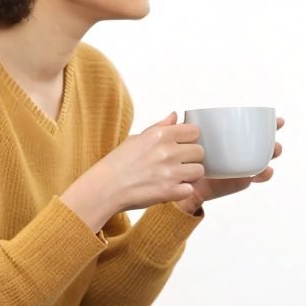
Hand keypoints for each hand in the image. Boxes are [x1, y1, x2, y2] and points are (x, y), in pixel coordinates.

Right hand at [64, 113, 205, 228]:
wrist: (104, 188)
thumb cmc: (119, 163)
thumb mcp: (137, 138)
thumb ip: (160, 127)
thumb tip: (175, 114)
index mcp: (160, 135)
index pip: (194, 131)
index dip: (190, 139)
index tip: (182, 146)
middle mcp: (167, 151)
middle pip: (200, 151)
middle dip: (192, 158)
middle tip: (178, 164)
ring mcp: (170, 172)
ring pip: (199, 171)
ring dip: (189, 176)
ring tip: (174, 178)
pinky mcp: (169, 191)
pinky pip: (189, 189)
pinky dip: (181, 191)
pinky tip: (169, 189)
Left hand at [182, 117, 285, 213]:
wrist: (180, 185)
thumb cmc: (182, 160)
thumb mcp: (181, 142)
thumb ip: (178, 128)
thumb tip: (175, 113)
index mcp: (227, 138)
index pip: (249, 127)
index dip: (265, 123)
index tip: (276, 119)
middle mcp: (237, 151)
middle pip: (260, 143)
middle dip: (272, 138)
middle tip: (277, 136)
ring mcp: (240, 165)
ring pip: (261, 158)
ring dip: (271, 154)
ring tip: (274, 151)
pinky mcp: (239, 180)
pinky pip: (254, 176)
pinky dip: (262, 174)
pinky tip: (265, 171)